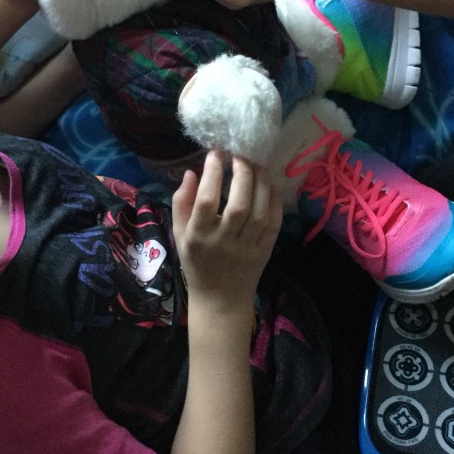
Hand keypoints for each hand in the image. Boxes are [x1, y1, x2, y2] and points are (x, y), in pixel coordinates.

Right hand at [172, 151, 281, 313]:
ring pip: (259, 211)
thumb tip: (192, 172)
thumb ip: (181, 203)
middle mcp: (223, 242)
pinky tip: (269, 184)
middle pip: (237, 204)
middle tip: (240, 154)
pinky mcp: (265, 252)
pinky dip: (274, 201)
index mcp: (198, 237)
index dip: (212, 174)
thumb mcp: (179, 234)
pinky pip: (274, 223)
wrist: (220, 300)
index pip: (206, 201)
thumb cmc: (196, 263)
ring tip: (256, 163)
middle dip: (242, 174)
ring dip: (260, 183)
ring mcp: (247, 248)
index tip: (215, 154)